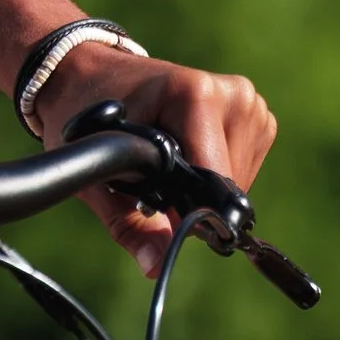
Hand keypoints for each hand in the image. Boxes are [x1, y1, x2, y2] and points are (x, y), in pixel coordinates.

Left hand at [34, 44, 277, 278]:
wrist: (86, 74)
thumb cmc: (85, 116)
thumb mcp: (97, 172)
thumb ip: (129, 224)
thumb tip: (155, 265)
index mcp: (194, 95)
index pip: (213, 179)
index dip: (190, 211)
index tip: (161, 216)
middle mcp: (232, 94)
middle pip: (228, 184)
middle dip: (193, 199)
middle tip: (152, 182)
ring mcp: (248, 101)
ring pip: (239, 180)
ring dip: (203, 186)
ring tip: (166, 161)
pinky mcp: (254, 112)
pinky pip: (244, 165)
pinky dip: (215, 172)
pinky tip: (186, 154)